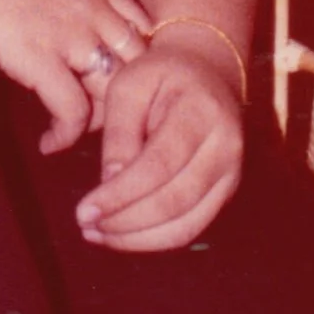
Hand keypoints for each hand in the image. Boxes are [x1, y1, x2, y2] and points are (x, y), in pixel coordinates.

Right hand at [0, 0, 147, 151]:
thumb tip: (84, 27)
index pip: (144, 32)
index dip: (139, 66)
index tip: (120, 86)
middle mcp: (93, 10)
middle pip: (136, 66)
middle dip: (124, 97)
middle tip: (97, 117)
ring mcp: (69, 34)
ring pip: (112, 90)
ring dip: (97, 121)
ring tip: (74, 130)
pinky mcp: (39, 56)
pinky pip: (73, 108)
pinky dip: (68, 134)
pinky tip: (52, 142)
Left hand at [76, 29, 245, 251]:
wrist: (206, 74)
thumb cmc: (161, 76)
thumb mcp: (130, 86)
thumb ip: (119, 133)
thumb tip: (109, 183)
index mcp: (201, 113)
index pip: (159, 166)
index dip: (120, 195)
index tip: (83, 211)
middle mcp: (225, 148)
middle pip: (174, 202)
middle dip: (125, 222)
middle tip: (85, 225)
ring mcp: (230, 174)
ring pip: (185, 225)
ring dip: (136, 239)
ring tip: (97, 233)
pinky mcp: (225, 193)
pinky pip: (190, 228)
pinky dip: (153, 239)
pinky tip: (121, 234)